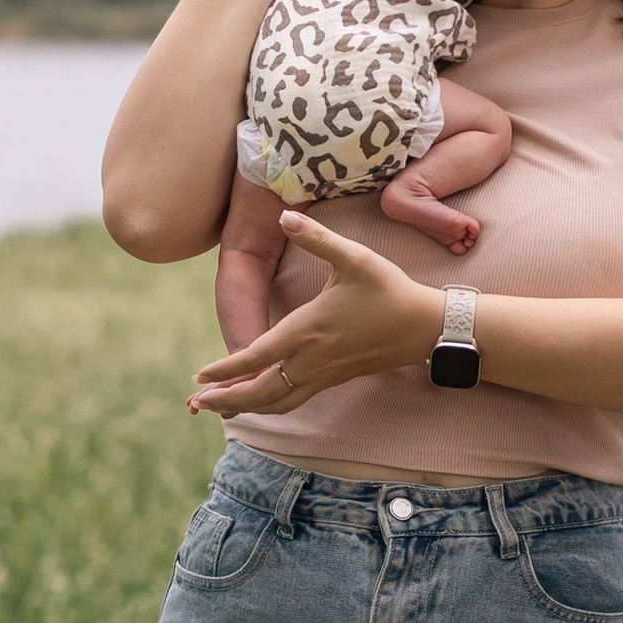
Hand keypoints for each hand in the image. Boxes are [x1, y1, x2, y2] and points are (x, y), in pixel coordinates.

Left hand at [186, 214, 441, 417]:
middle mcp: (311, 359)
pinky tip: (259, 402)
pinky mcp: (334, 379)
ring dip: (247, 407)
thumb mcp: (354, 257)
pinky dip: (271, 405)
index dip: (226, 369)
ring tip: (221, 408)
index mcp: (308, 331)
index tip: (200, 375)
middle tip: (198, 402)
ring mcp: (323, 374)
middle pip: (261, 392)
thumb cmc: (389, 291)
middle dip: (228, 399)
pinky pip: (294, 400)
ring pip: (278, 402)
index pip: (256, 357)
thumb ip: (316, 237)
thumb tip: (284, 214)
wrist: (424, 327)